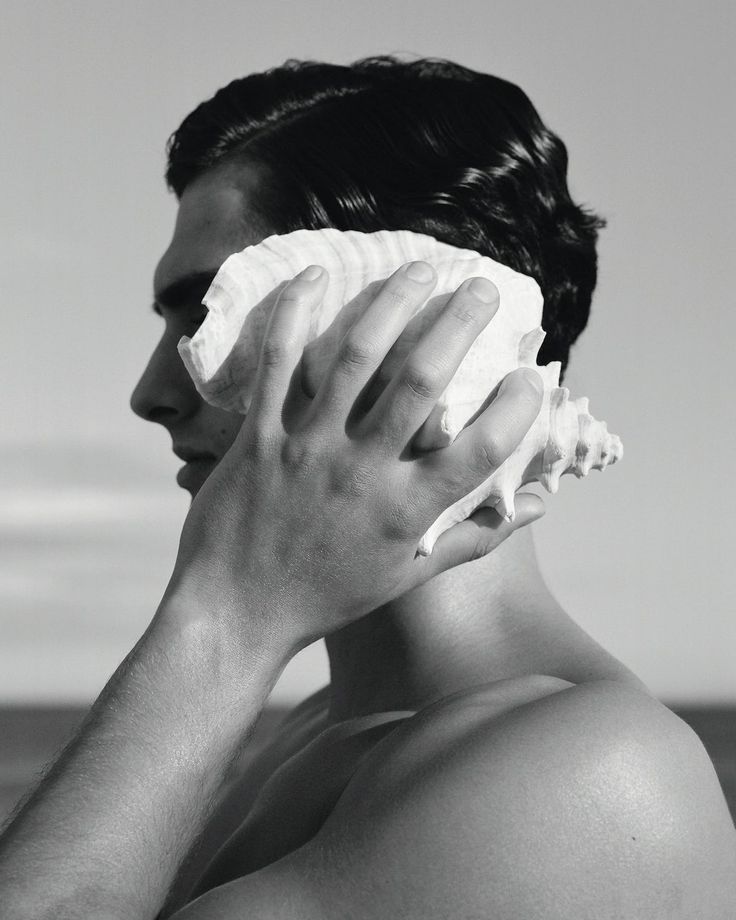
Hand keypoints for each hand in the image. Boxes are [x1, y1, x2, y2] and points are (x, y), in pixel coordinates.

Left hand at [167, 261, 544, 653]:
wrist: (236, 615)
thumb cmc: (328, 597)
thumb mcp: (408, 575)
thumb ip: (473, 538)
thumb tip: (535, 506)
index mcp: (406, 512)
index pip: (478, 451)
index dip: (515, 408)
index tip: (531, 375)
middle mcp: (361, 473)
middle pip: (420, 382)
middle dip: (458, 324)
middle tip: (483, 287)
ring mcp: (307, 450)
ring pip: (355, 360)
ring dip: (392, 305)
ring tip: (420, 268)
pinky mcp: (259, 437)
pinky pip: (278, 365)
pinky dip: (295, 316)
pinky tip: (316, 277)